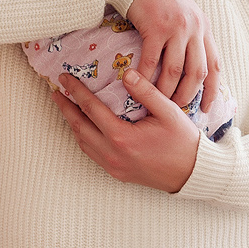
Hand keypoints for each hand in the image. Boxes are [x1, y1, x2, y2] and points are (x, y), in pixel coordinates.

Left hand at [54, 69, 200, 192]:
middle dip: (65, 108)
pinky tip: (85, 128)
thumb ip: (146, 91)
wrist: (192, 174)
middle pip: (79, 127)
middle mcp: (112, 153)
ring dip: (72, 124)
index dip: (75, 91)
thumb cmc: (183, 142)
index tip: (64, 78)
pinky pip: (92, 153)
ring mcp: (113, 166)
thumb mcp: (168, 111)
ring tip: (67, 107)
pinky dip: (84, 138)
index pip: (90, 108)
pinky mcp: (117, 173)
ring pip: (83, 143)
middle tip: (56, 91)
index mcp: (122, 137)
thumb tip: (126, 73)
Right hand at [126, 0, 220, 112]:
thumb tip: (187, 62)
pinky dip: (144, 77)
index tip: (207, 109)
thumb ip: (189, 34)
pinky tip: (136, 86)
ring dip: (165, 91)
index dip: (212, 90)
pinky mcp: (156, 26)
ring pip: (174, 71)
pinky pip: (151, 60)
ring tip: (155, 103)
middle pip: (197, 73)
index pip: (215, 65)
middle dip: (187, 96)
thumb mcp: (183, 12)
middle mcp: (195, 28)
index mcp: (204, 27)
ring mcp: (177, 28)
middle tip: (175, 110)